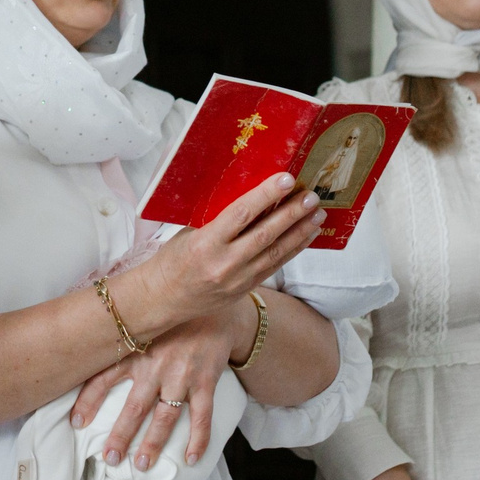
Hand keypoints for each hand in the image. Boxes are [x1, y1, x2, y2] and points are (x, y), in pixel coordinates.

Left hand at [69, 306, 247, 470]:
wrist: (213, 304)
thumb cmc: (171, 319)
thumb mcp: (141, 324)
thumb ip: (120, 339)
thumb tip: (85, 348)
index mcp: (135, 350)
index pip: (103, 378)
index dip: (88, 402)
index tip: (76, 424)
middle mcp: (156, 365)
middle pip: (135, 407)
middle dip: (121, 435)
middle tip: (110, 458)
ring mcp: (182, 375)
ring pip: (165, 416)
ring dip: (153, 443)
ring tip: (142, 464)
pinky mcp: (206, 381)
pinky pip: (202, 415)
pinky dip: (198, 439)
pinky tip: (191, 458)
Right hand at [114, 175, 322, 336]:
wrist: (161, 300)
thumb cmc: (172, 260)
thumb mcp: (190, 233)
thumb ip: (219, 220)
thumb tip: (252, 199)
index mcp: (205, 243)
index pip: (241, 214)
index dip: (267, 195)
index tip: (287, 180)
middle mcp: (224, 263)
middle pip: (265, 234)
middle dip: (292, 214)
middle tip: (312, 197)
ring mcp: (237, 280)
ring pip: (275, 252)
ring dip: (299, 232)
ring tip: (318, 215)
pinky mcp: (245, 289)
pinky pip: (273, 267)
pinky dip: (292, 250)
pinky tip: (306, 236)